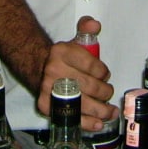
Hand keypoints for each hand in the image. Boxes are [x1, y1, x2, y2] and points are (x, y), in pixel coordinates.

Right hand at [37, 16, 118, 130]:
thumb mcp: (73, 40)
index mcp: (62, 52)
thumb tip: (94, 24)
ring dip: (101, 110)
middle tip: (108, 92)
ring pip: (82, 103)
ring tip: (110, 111)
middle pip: (89, 86)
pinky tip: (98, 123)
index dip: (103, 72)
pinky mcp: (46, 105)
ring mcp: (49, 89)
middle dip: (105, 92)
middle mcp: (54, 70)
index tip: (106, 75)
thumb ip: (86, 29)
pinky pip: (70, 116)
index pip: (91, 64)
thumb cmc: (62, 57)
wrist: (37, 66)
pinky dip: (86, 122)